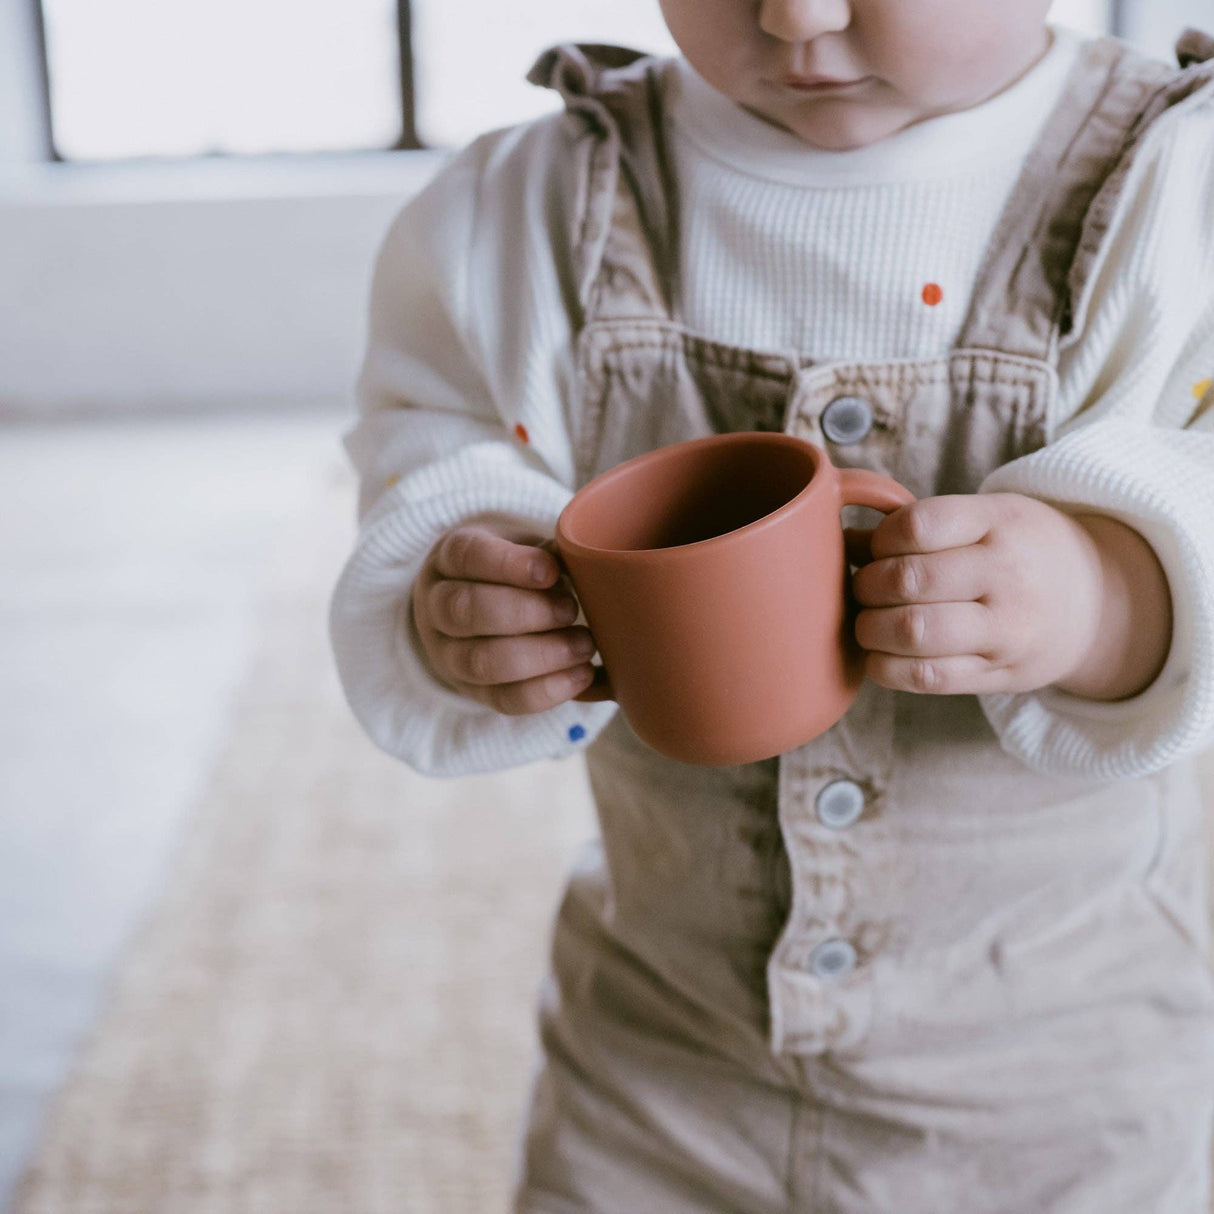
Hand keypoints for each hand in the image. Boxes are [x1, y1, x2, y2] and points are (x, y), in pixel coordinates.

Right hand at [411, 523, 597, 714]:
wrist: (477, 609)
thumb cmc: (510, 571)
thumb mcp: (521, 546)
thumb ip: (547, 551)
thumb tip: (584, 560)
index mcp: (448, 559)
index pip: (466, 557)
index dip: (508, 565)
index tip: (551, 571)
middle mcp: (437, 607)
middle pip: (466, 611)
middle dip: (527, 613)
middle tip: (571, 609)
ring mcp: (448, 654)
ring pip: (481, 662)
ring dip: (541, 655)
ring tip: (583, 644)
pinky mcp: (473, 692)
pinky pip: (504, 699)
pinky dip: (548, 690)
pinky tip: (582, 674)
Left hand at [846, 493, 1108, 696]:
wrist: (1098, 603)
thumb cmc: (1019, 550)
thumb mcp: (987, 517)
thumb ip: (918, 525)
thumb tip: (842, 539)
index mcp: (1001, 522)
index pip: (919, 525)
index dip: (881, 538)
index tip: (878, 547)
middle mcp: (1008, 575)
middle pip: (908, 580)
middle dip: (866, 586)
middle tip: (863, 589)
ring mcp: (1006, 630)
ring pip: (914, 631)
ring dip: (870, 628)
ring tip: (868, 623)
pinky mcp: (999, 675)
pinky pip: (927, 677)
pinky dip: (886, 668)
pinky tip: (879, 655)